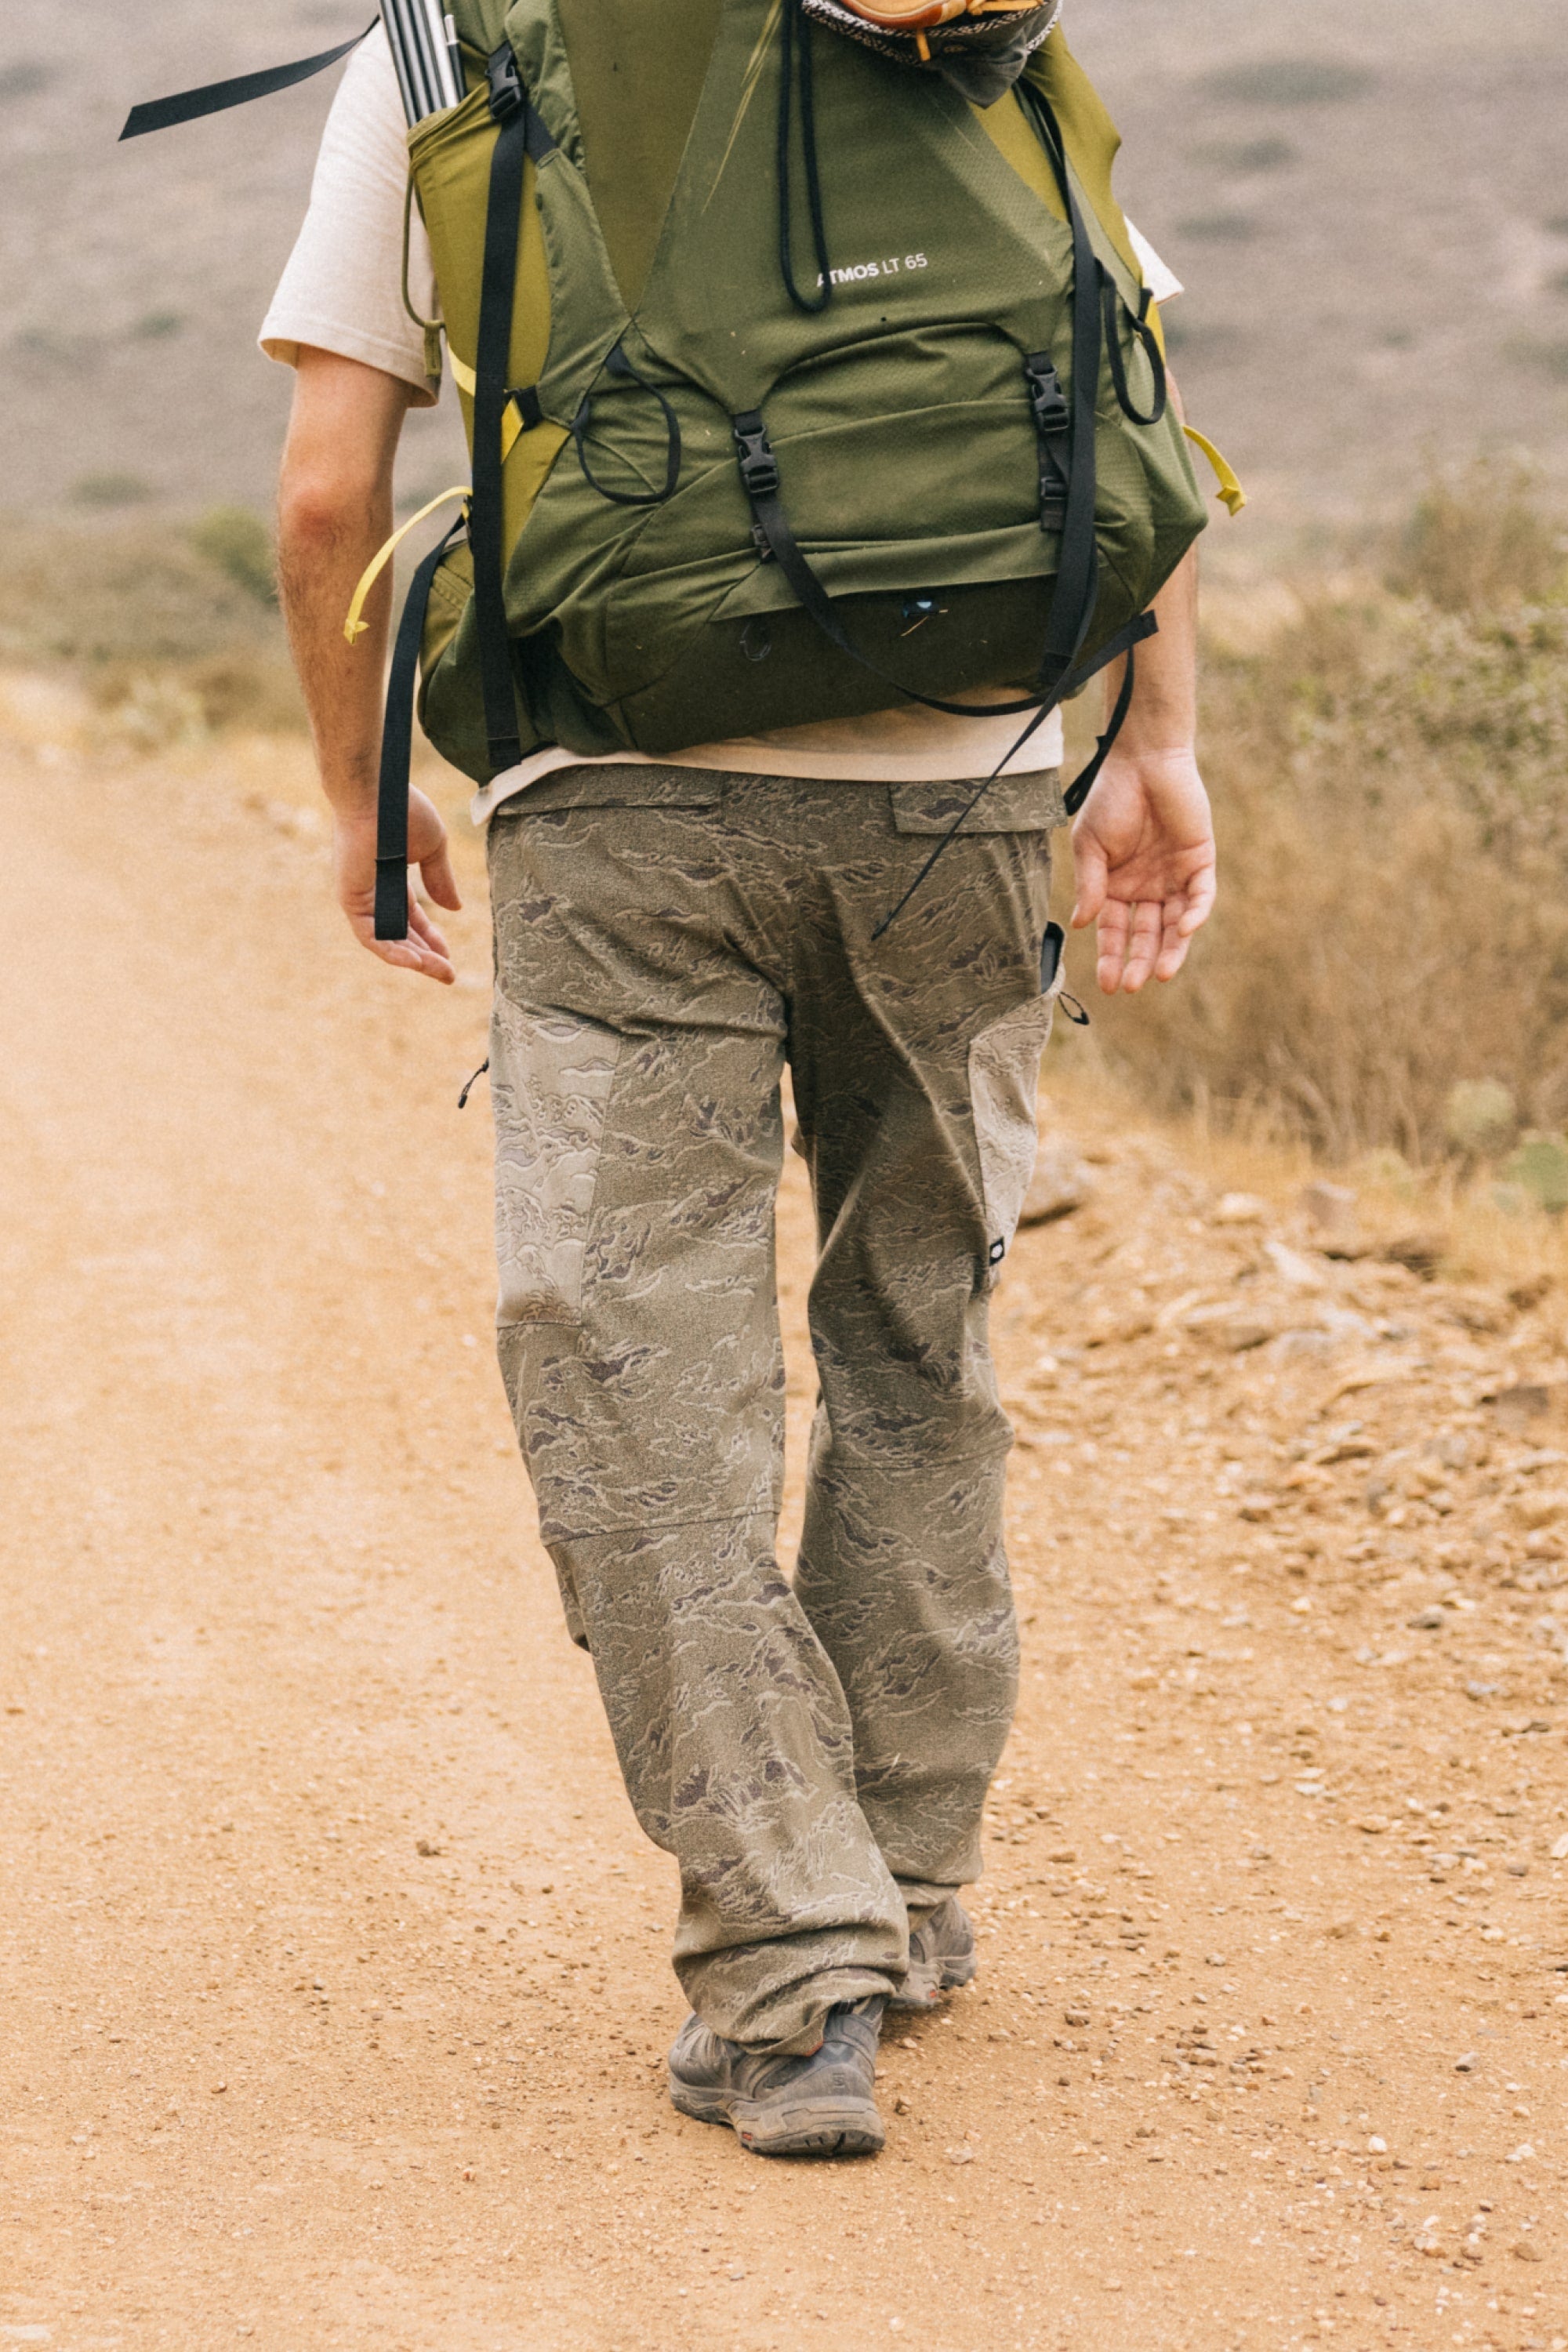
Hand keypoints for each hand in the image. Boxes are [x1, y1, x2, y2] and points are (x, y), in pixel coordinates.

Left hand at [331, 787, 461, 982]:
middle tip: (448, 975)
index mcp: (391, 881)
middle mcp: (374, 893)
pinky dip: (392, 952)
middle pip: (400, 936)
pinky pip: (370, 936)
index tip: (450, 957)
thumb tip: (455, 909)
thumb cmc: (403, 810)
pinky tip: (416, 962)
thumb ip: (440, 880)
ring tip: (439, 972)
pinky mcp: (351, 900)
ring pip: (385, 942)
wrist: (378, 791)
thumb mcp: (432, 849)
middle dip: (425, 958)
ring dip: (412, 960)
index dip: (432, 939)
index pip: (411, 920)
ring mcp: (361, 898)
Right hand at [1069, 746, 1215, 993]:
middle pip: (1146, 934)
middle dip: (1139, 961)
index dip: (1110, 957)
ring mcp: (1174, 876)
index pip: (1114, 931)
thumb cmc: (1111, 798)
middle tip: (1131, 986)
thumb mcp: (1090, 845)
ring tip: (1162, 974)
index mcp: (1116, 886)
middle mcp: (1147, 887)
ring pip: (1175, 924)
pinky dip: (1195, 914)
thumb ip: (1089, 885)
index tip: (1107, 984)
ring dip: (1171, 949)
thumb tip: (1081, 925)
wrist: (1143, 760)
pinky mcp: (1200, 861)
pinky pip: (1200, 896)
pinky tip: (1184, 929)